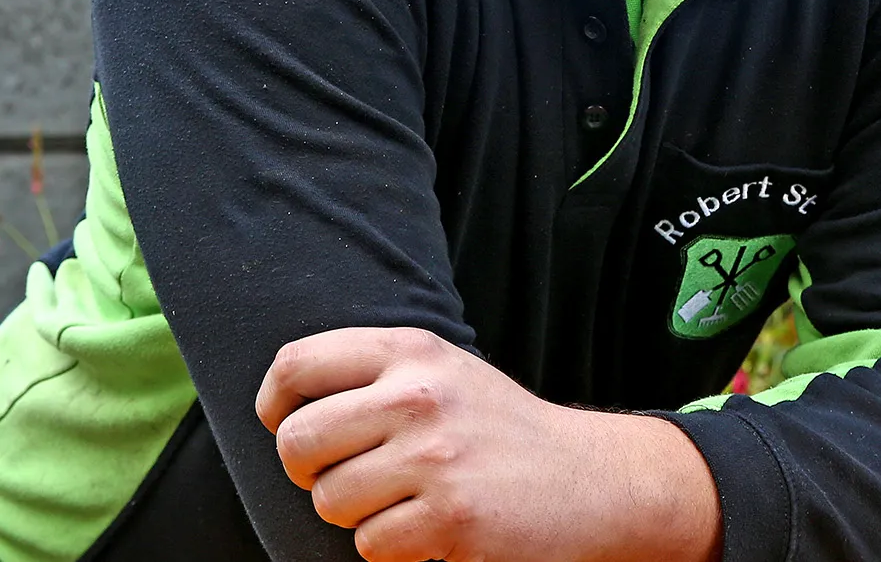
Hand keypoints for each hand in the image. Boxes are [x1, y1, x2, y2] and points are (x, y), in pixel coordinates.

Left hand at [256, 326, 720, 561]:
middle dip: (310, 472)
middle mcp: (421, 396)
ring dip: (360, 514)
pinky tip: (436, 526)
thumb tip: (284, 402)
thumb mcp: (448, 374)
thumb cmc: (502, 432)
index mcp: (415, 352)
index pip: (298, 365)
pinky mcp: (448, 518)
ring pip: (330, 501)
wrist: (591, 480)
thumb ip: (378, 374)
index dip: (275, 403)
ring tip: (410, 500)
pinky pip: (371, 546)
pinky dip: (396, 547)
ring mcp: (436, 458)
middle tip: (350, 475)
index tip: (287, 424)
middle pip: (298, 442)